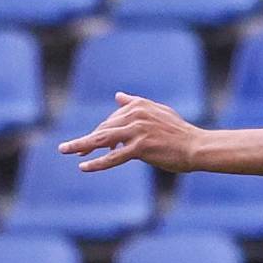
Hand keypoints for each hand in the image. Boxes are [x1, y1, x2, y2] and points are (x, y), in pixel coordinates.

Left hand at [60, 93, 202, 172]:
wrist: (197, 147)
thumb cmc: (180, 133)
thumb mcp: (158, 112)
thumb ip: (136, 104)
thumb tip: (118, 96)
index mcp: (138, 105)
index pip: (112, 120)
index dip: (101, 132)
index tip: (94, 143)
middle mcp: (136, 115)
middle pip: (104, 128)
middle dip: (87, 139)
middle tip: (70, 149)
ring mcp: (137, 131)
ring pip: (103, 140)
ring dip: (81, 145)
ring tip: (65, 150)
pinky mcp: (140, 147)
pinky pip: (114, 157)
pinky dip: (98, 162)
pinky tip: (84, 165)